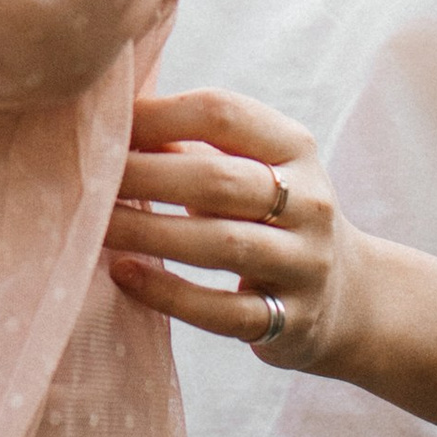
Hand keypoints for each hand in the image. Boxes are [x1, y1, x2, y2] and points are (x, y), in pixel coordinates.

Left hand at [104, 86, 360, 371]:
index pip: (225, 114)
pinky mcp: (290, 322)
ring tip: (94, 227)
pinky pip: (223, 310)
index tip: (106, 123)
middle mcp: (309, 202)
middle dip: (144, 176)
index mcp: (294, 149)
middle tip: (87, 178)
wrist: (349, 297)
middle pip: (220, 181)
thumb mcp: (252, 169)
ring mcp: (304, 265)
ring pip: (221, 245)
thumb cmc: (270, 218)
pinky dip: (168, 293)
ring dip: (148, 232)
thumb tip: (106, 119)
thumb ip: (190, 146)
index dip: (159, 114)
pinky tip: (123, 274)